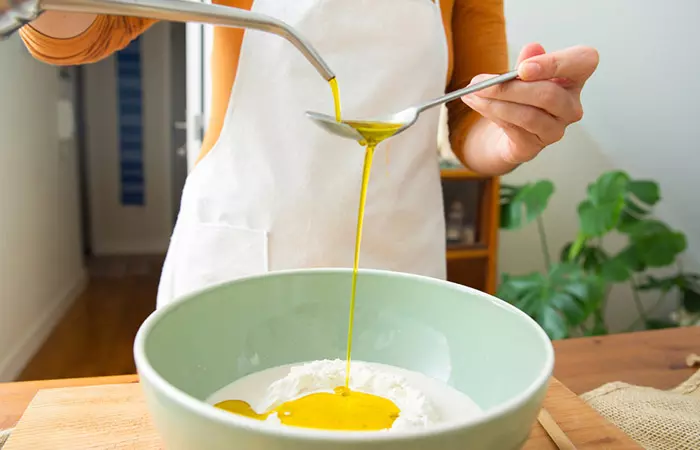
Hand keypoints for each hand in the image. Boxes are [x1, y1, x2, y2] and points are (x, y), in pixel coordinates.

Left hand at [462, 43, 598, 164]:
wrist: (507, 130)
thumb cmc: (521, 96)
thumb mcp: (522, 74)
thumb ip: (529, 61)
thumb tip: (532, 49)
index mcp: (574, 78)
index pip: (583, 62)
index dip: (556, 63)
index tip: (523, 68)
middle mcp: (571, 106)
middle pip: (548, 94)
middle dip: (509, 88)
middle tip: (480, 82)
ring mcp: (555, 129)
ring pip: (528, 115)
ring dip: (495, 103)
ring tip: (473, 93)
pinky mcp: (535, 146)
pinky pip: (514, 129)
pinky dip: (491, 114)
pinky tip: (477, 103)